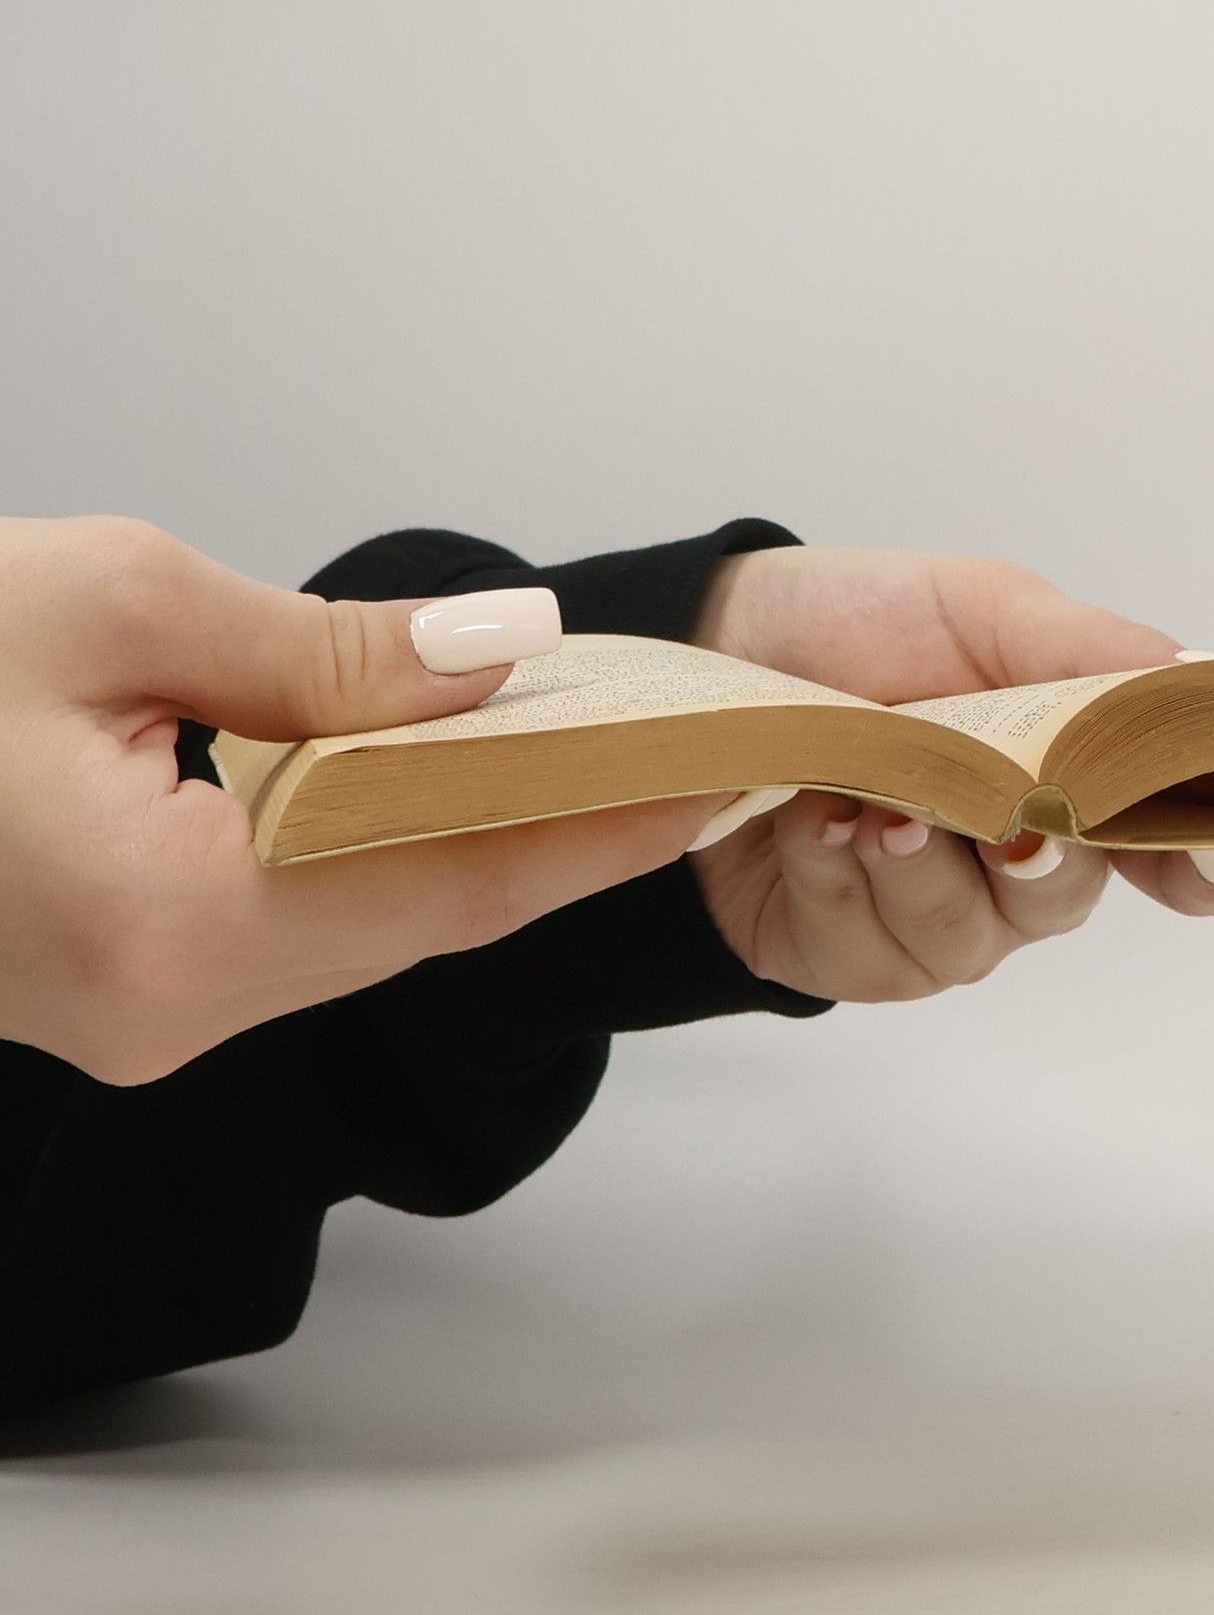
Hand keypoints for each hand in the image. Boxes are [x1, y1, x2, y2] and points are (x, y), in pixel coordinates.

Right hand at [0, 516, 729, 1083]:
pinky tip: (440, 784)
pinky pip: (296, 918)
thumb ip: (324, 651)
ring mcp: (138, 1012)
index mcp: (162, 928)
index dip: (596, 825)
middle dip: (555, 827)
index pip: (453, 881)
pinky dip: (381, 851)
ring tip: (587, 751)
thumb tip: (497, 654)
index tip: (709, 776)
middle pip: (421, 915)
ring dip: (472, 836)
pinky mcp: (118, 982)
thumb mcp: (103, 603)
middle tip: (671, 748)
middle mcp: (161, 1008)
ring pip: (363, 922)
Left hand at [686, 546, 1213, 1000]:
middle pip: (1072, 894)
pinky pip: (877, 951)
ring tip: (862, 800)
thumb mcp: (976, 608)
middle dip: (1025, 849)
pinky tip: (809, 828)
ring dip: (914, 862)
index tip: (1208, 858)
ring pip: (972, 934)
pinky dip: (840, 881)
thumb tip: (1195, 680)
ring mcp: (943, 917)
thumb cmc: (855, 628)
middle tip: (991, 810)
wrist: (710, 659)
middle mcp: (1021, 858)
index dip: (1204, 860)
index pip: (1172, 842)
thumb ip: (1085, 653)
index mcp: (1072, 771)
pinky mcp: (861, 956)